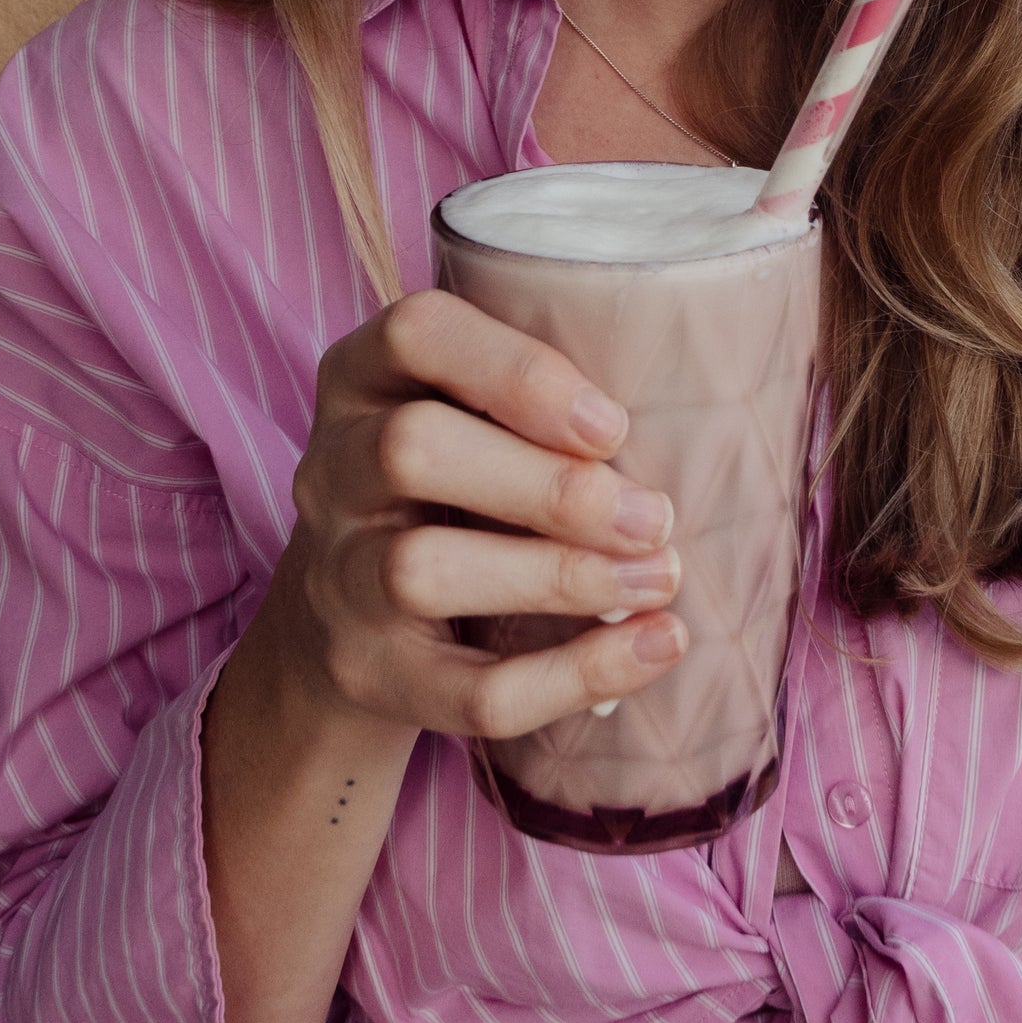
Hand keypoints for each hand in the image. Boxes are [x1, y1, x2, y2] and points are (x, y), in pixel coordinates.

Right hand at [260, 287, 688, 741]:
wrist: (344, 623)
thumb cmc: (449, 490)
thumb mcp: (468, 419)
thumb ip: (544, 404)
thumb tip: (691, 428)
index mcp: (364, 379)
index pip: (416, 332)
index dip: (518, 371)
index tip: (612, 424)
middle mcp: (330, 469)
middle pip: (411, 450)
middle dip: (548, 486)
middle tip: (655, 517)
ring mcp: (336, 576)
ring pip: (422, 572)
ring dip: (560, 576)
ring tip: (657, 578)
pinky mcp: (366, 673)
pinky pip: (465, 690)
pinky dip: (570, 676)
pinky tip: (651, 649)